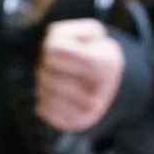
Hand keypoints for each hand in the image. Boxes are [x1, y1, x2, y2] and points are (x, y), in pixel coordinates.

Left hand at [34, 18, 123, 132]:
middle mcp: (97, 92)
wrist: (111, 85)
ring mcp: (86, 111)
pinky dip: (42, 96)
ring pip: (44, 92)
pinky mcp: (75, 123)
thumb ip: (70, 30)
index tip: (52, 46)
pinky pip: (43, 109)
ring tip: (51, 75)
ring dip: (42, 79)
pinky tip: (52, 91)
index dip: (50, 46)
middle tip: (49, 61)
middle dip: (44, 64)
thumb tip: (50, 40)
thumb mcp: (93, 33)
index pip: (59, 51)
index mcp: (103, 64)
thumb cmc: (96, 54)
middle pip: (49, 74)